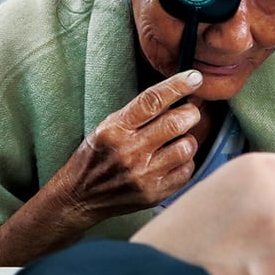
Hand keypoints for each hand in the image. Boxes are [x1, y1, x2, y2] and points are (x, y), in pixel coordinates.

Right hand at [50, 70, 203, 222]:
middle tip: (189, 113)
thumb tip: (174, 95)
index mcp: (115, 129)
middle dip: (190, 113)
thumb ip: (137, 114)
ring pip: (186, 147)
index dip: (177, 86)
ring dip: (188, 139)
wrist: (80, 196)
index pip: (151, 101)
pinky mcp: (153, 193)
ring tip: (178, 140)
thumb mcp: (106, 127)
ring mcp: (143, 175)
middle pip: (175, 123)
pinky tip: (173, 160)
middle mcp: (129, 151)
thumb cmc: (95, 157)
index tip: (194, 78)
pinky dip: (185, 162)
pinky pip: (186, 171)